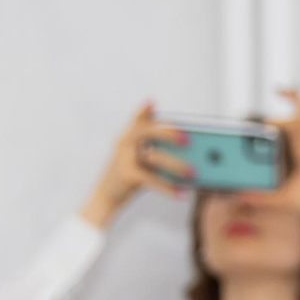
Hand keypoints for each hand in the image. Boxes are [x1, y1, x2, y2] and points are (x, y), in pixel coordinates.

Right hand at [80, 101, 192, 226]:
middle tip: (188, 139)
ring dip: (176, 164)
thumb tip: (187, 153)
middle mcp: (124, 143)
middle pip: (146, 131)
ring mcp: (124, 158)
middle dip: (168, 133)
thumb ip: (154, 150)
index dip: (144, 110)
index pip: (138, 119)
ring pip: (153, 156)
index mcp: (128, 137)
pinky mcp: (127, 175)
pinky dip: (168, 187)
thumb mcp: (139, 159)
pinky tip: (182, 192)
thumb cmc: (129, 177)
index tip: (152, 102)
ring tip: (193, 172)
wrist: (106, 197)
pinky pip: (151, 179)